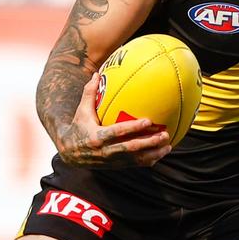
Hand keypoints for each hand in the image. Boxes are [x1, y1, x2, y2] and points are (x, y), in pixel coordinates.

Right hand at [57, 74, 171, 167]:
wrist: (70, 152)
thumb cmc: (78, 126)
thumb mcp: (81, 110)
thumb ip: (89, 93)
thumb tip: (97, 73)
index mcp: (97, 137)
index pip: (118, 132)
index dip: (133, 127)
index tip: (148, 121)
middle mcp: (106, 151)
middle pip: (131, 148)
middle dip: (149, 143)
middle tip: (165, 134)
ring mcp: (112, 161)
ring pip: (136, 160)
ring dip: (153, 153)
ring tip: (168, 146)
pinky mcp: (116, 166)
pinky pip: (135, 165)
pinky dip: (149, 161)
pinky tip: (161, 154)